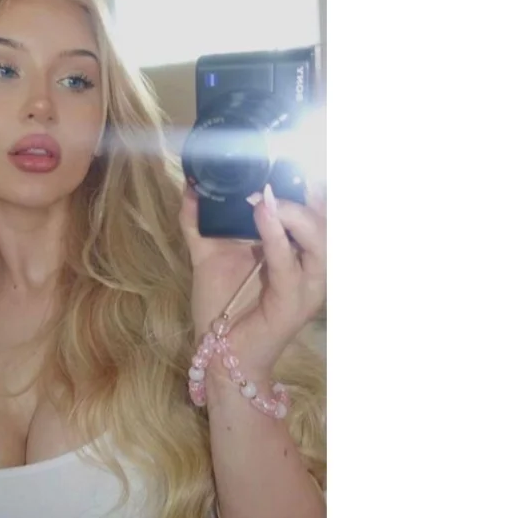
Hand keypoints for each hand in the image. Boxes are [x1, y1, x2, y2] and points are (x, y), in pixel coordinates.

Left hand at [179, 183, 326, 373]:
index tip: (292, 164)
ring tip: (267, 197)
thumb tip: (191, 187)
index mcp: (299, 255)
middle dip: (304, 198)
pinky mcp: (293, 306)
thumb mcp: (209, 256)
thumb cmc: (222, 307)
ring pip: (319, 244)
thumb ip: (200, 223)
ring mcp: (306, 289)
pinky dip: (278, 239)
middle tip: (270, 181)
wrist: (218, 354)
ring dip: (295, 215)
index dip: (314, 190)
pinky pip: (291, 268)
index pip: (321, 215)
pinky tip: (264, 215)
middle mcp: (311, 270)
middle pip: (327, 225)